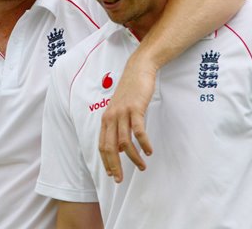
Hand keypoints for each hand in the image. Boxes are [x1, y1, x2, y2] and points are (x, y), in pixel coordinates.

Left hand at [99, 54, 155, 182]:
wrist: (138, 70)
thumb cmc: (130, 91)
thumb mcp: (120, 109)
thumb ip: (118, 126)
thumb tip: (121, 147)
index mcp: (106, 119)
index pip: (102, 145)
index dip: (106, 161)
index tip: (112, 174)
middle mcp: (111, 117)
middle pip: (109, 147)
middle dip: (114, 166)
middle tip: (120, 180)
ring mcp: (122, 113)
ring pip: (124, 142)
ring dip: (133, 158)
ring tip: (142, 166)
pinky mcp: (135, 108)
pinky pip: (138, 131)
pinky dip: (144, 143)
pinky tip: (149, 151)